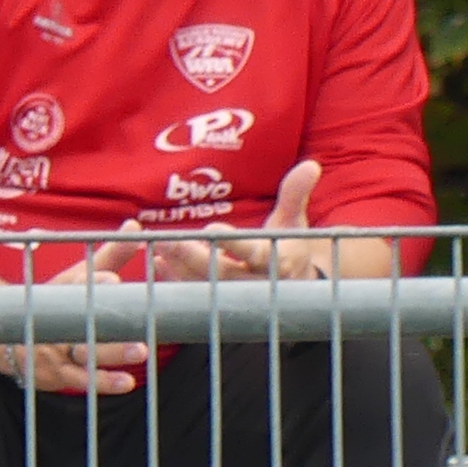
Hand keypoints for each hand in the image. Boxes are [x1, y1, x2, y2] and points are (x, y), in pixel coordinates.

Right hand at [0, 236, 155, 396]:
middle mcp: (56, 320)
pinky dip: (105, 382)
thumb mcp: (78, 277)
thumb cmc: (55, 302)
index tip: (112, 280)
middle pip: (81, 321)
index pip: (77, 285)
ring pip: (84, 352)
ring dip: (113, 352)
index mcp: (62, 292)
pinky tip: (127, 383)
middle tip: (134, 319)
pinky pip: (82, 379)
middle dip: (106, 320)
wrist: (8, 337)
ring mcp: (55, 349)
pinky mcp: (57, 375)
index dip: (94, 283)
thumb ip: (111, 254)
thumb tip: (136, 226)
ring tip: (141, 351)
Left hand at [146, 159, 335, 284]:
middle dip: (192, 257)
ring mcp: (235, 297)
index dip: (232, 244)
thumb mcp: (294, 221)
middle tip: (167, 240)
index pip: (253, 254)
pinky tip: (157, 263)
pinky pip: (193, 295)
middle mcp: (254, 283)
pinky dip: (174, 281)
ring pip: (204, 287)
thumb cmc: (286, 245)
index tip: (212, 229)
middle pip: (221, 274)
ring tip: (157, 246)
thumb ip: (295, 194)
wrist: (288, 285)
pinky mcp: (219, 301)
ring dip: (179, 268)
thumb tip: (310, 165)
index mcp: (275, 262)